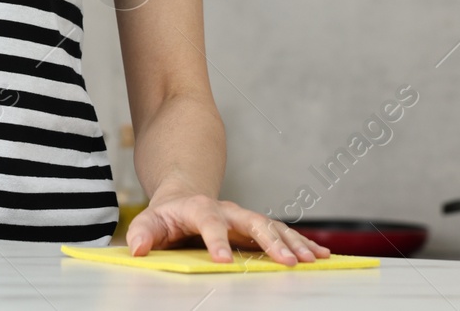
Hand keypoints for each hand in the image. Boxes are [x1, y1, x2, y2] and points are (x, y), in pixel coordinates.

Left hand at [125, 187, 329, 264]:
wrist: (185, 195)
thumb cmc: (167, 214)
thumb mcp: (150, 221)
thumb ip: (142, 233)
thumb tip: (137, 250)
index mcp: (200, 210)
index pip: (209, 223)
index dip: (216, 241)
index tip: (223, 261)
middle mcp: (229, 211)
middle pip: (253, 221)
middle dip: (272, 242)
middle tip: (289, 263)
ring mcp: (245, 218)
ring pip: (274, 227)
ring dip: (294, 243)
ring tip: (314, 260)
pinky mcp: (257, 227)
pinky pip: (283, 234)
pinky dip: (303, 243)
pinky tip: (322, 255)